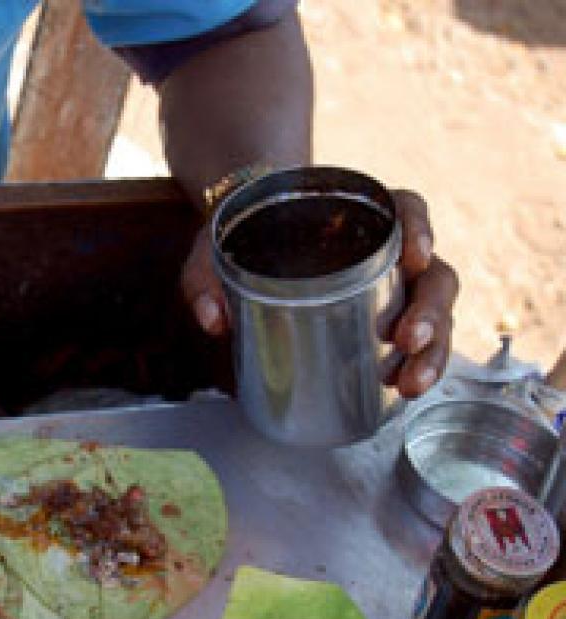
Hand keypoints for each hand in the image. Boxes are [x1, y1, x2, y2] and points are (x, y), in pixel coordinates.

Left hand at [181, 187, 458, 398]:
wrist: (247, 249)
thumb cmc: (242, 240)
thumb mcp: (214, 249)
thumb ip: (205, 277)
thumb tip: (213, 319)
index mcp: (359, 215)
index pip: (407, 208)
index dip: (419, 228)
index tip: (415, 257)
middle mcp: (388, 249)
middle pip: (433, 273)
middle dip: (429, 312)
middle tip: (408, 341)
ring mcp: (393, 287)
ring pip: (434, 313)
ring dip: (432, 350)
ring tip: (410, 383)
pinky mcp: (386, 319)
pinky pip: (418, 340)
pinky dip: (419, 364)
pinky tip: (404, 389)